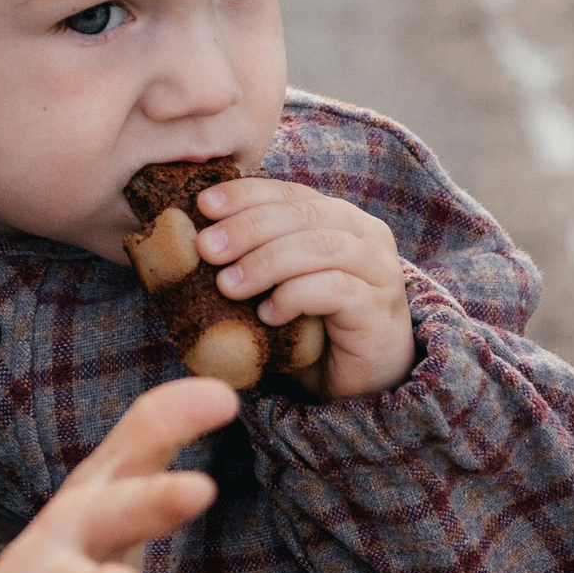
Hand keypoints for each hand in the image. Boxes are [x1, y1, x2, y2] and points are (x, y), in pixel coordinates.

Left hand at [193, 179, 413, 397]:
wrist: (361, 379)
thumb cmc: (314, 325)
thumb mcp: (279, 282)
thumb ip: (254, 255)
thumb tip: (195, 239)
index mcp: (338, 217)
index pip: (288, 193)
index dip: (245, 195)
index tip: (204, 205)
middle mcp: (364, 235)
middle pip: (302, 215)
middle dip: (248, 228)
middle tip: (207, 249)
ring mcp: (378, 270)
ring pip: (320, 247)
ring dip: (267, 262)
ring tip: (228, 285)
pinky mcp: (378, 309)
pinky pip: (336, 290)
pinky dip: (295, 296)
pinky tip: (268, 315)